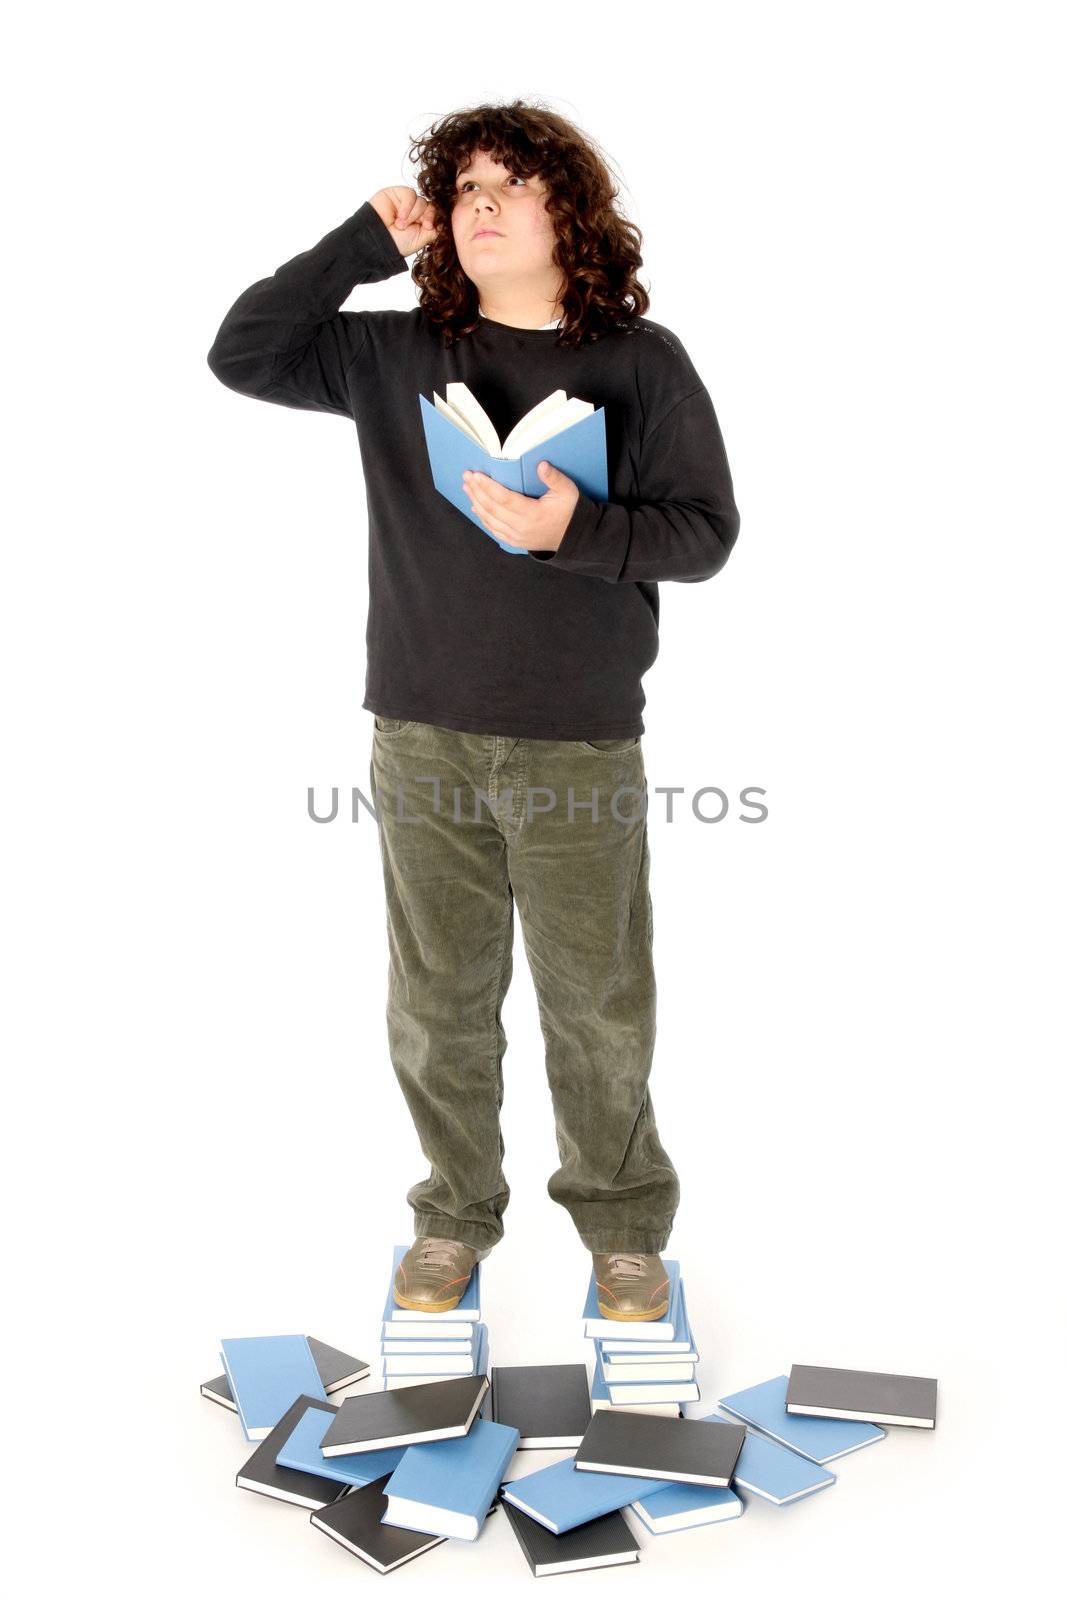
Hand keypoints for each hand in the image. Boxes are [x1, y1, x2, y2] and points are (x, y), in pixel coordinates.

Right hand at [369, 186, 440, 256]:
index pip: (436, 213)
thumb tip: (446, 219)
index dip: (435, 217)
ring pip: (421, 200)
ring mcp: (406, 202)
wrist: (378, 241)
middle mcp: (416, 212)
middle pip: (430, 205)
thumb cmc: (397, 243)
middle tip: (420, 225)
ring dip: (412, 215)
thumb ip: (436, 228)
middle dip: (426, 216)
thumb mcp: (422, 239)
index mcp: (422, 222)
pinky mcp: (397, 193)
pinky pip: (410, 194)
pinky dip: (406, 207)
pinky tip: (399, 218)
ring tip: (401, 226)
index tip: (428, 227)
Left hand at [462, 461, 578, 553]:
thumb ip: (554, 478)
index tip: (476, 475)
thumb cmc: (570, 512)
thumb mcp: (568, 491)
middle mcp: (521, 527)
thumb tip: (541, 465)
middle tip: (467, 476)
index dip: (487, 486)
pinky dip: (483, 518)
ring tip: (467, 488)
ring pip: (490, 519)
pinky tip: (476, 506)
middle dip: (477, 490)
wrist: (573, 538)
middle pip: (492, 508)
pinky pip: (494, 529)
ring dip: (476, 502)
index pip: (504, 498)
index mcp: (532, 514)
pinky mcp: (514, 541)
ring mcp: (516, 536)